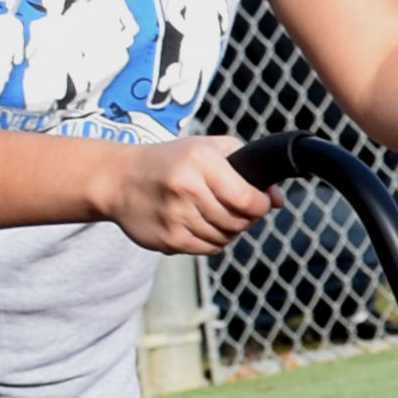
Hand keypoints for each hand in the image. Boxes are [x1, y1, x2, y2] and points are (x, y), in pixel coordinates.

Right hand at [99, 134, 279, 256]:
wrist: (118, 179)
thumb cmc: (171, 161)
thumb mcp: (207, 148)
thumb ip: (247, 165)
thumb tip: (279, 199)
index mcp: (200, 162)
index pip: (247, 198)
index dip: (261, 205)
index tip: (260, 202)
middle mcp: (186, 188)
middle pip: (238, 221)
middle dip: (245, 218)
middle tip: (238, 209)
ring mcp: (174, 216)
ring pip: (224, 238)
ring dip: (229, 231)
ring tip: (216, 215)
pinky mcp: (167, 239)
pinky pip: (207, 249)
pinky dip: (212, 241)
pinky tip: (201, 225)